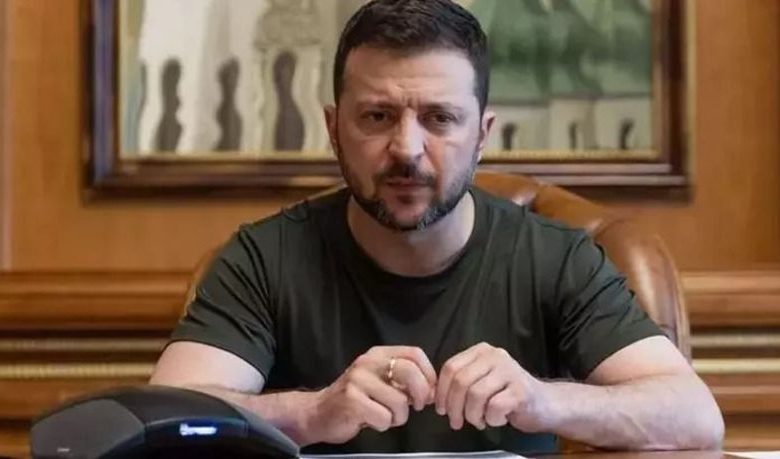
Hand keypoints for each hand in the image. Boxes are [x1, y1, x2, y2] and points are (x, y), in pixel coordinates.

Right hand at [305, 346, 435, 444]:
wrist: (318, 413)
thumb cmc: (356, 399)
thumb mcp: (380, 382)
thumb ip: (404, 381)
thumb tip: (432, 391)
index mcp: (378, 354)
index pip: (414, 353)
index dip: (429, 373)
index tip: (428, 391)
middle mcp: (367, 362)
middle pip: (410, 372)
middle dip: (420, 394)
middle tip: (416, 406)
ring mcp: (358, 381)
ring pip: (399, 401)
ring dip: (399, 416)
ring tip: (386, 416)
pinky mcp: (352, 401)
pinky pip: (384, 417)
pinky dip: (384, 425)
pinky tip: (372, 421)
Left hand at [436, 342, 549, 431]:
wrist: (544, 403)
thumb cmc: (507, 394)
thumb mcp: (481, 381)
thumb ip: (460, 383)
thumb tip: (434, 396)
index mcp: (481, 351)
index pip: (450, 367)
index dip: (441, 391)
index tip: (441, 409)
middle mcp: (495, 355)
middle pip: (460, 381)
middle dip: (454, 407)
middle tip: (456, 422)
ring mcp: (509, 371)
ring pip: (475, 395)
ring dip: (472, 415)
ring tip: (480, 421)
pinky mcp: (521, 390)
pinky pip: (494, 407)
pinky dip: (491, 419)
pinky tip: (496, 420)